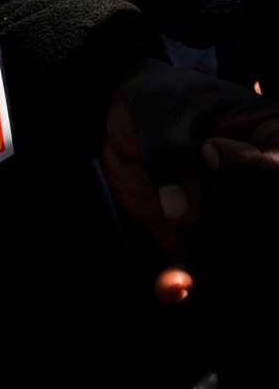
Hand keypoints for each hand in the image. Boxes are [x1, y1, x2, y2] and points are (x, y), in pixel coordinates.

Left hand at [102, 60, 278, 303]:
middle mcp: (272, 190)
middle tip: (192, 174)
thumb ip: (175, 160)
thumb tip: (184, 215)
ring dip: (207, 249)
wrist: (125, 122)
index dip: (252, 175)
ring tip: (179, 211)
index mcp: (277, 143)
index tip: (209, 149)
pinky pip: (215, 279)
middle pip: (274, 230)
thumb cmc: (159, 105)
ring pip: (251, 264)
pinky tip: (170, 283)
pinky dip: (189, 283)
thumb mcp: (164, 118)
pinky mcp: (211, 243)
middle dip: (224, 212)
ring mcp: (245, 221)